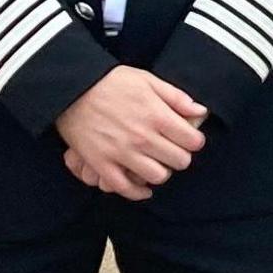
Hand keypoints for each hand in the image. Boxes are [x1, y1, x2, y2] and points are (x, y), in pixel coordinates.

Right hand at [57, 66, 207, 199]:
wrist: (71, 89)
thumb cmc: (110, 82)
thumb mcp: (147, 80)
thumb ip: (176, 97)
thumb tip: (200, 111)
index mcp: (157, 115)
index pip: (193, 141)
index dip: (194, 140)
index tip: (188, 138)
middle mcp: (142, 137)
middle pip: (179, 161)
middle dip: (180, 156)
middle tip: (172, 150)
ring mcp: (121, 152)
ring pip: (157, 177)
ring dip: (161, 172)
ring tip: (156, 163)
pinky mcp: (102, 163)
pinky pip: (125, 188)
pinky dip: (137, 192)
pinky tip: (143, 186)